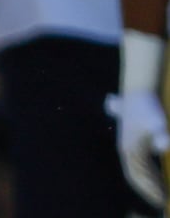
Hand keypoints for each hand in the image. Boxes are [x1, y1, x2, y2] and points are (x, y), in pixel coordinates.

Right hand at [106, 90, 169, 207]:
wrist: (138, 93)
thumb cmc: (147, 107)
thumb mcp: (157, 120)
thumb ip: (161, 134)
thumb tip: (165, 145)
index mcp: (129, 148)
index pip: (138, 175)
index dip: (149, 189)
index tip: (162, 198)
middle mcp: (127, 150)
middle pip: (138, 175)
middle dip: (150, 188)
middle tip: (165, 198)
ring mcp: (130, 146)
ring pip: (139, 171)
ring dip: (150, 182)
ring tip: (163, 191)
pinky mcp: (135, 142)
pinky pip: (141, 164)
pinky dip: (149, 174)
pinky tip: (158, 177)